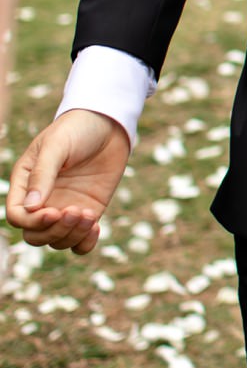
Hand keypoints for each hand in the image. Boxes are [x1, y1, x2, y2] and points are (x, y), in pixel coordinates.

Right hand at [6, 110, 130, 255]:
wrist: (107, 124)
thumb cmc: (76, 130)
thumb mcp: (56, 146)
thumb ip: (43, 174)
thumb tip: (31, 208)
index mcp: (25, 184)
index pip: (17, 216)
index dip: (33, 221)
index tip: (55, 211)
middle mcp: (42, 201)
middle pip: (35, 235)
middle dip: (54, 231)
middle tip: (75, 211)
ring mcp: (64, 209)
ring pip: (58, 241)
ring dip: (72, 235)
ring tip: (88, 213)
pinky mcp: (87, 212)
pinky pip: (80, 243)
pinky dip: (86, 243)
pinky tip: (95, 226)